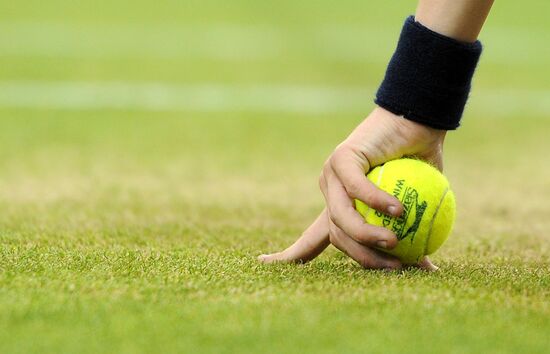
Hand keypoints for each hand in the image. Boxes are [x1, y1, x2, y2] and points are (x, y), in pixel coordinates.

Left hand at [259, 107, 445, 270]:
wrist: (418, 119)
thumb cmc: (421, 163)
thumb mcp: (418, 206)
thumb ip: (414, 234)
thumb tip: (428, 269)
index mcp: (340, 206)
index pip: (311, 238)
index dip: (289, 255)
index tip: (261, 264)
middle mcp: (330, 192)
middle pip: (336, 237)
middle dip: (364, 258)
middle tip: (395, 267)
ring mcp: (332, 175)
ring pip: (341, 217)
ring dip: (367, 235)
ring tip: (395, 242)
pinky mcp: (341, 158)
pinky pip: (356, 187)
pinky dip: (377, 201)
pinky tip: (399, 210)